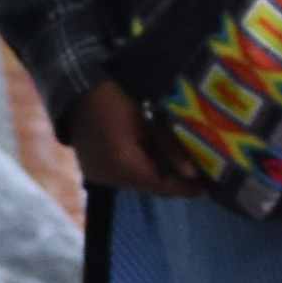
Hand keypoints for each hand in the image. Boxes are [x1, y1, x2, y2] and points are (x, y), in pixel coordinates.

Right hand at [64, 81, 197, 199]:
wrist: (75, 93)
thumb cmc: (114, 100)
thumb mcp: (146, 121)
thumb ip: (169, 148)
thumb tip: (193, 172)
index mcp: (125, 166)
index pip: (162, 185)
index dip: (185, 188)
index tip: (206, 188)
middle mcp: (111, 178)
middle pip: (149, 187)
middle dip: (172, 183)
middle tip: (195, 177)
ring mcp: (100, 176)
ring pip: (137, 183)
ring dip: (155, 176)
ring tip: (177, 168)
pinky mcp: (95, 170)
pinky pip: (124, 177)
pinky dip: (140, 171)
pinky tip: (151, 160)